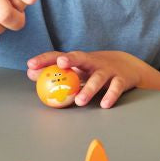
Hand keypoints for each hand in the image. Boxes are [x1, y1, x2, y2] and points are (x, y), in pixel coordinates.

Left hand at [27, 50, 142, 108]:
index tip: (31, 65)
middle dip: (71, 59)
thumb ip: (56, 72)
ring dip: (89, 89)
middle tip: (61, 64)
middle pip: (81, 58)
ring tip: (80, 101)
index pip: (60, 56)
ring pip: (98, 78)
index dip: (45, 59)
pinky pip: (116, 87)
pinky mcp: (121, 79)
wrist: (129, 66)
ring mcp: (108, 70)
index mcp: (80, 60)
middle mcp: (93, 62)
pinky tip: (104, 104)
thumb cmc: (96, 69)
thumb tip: (30, 73)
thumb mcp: (77, 69)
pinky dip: (110, 95)